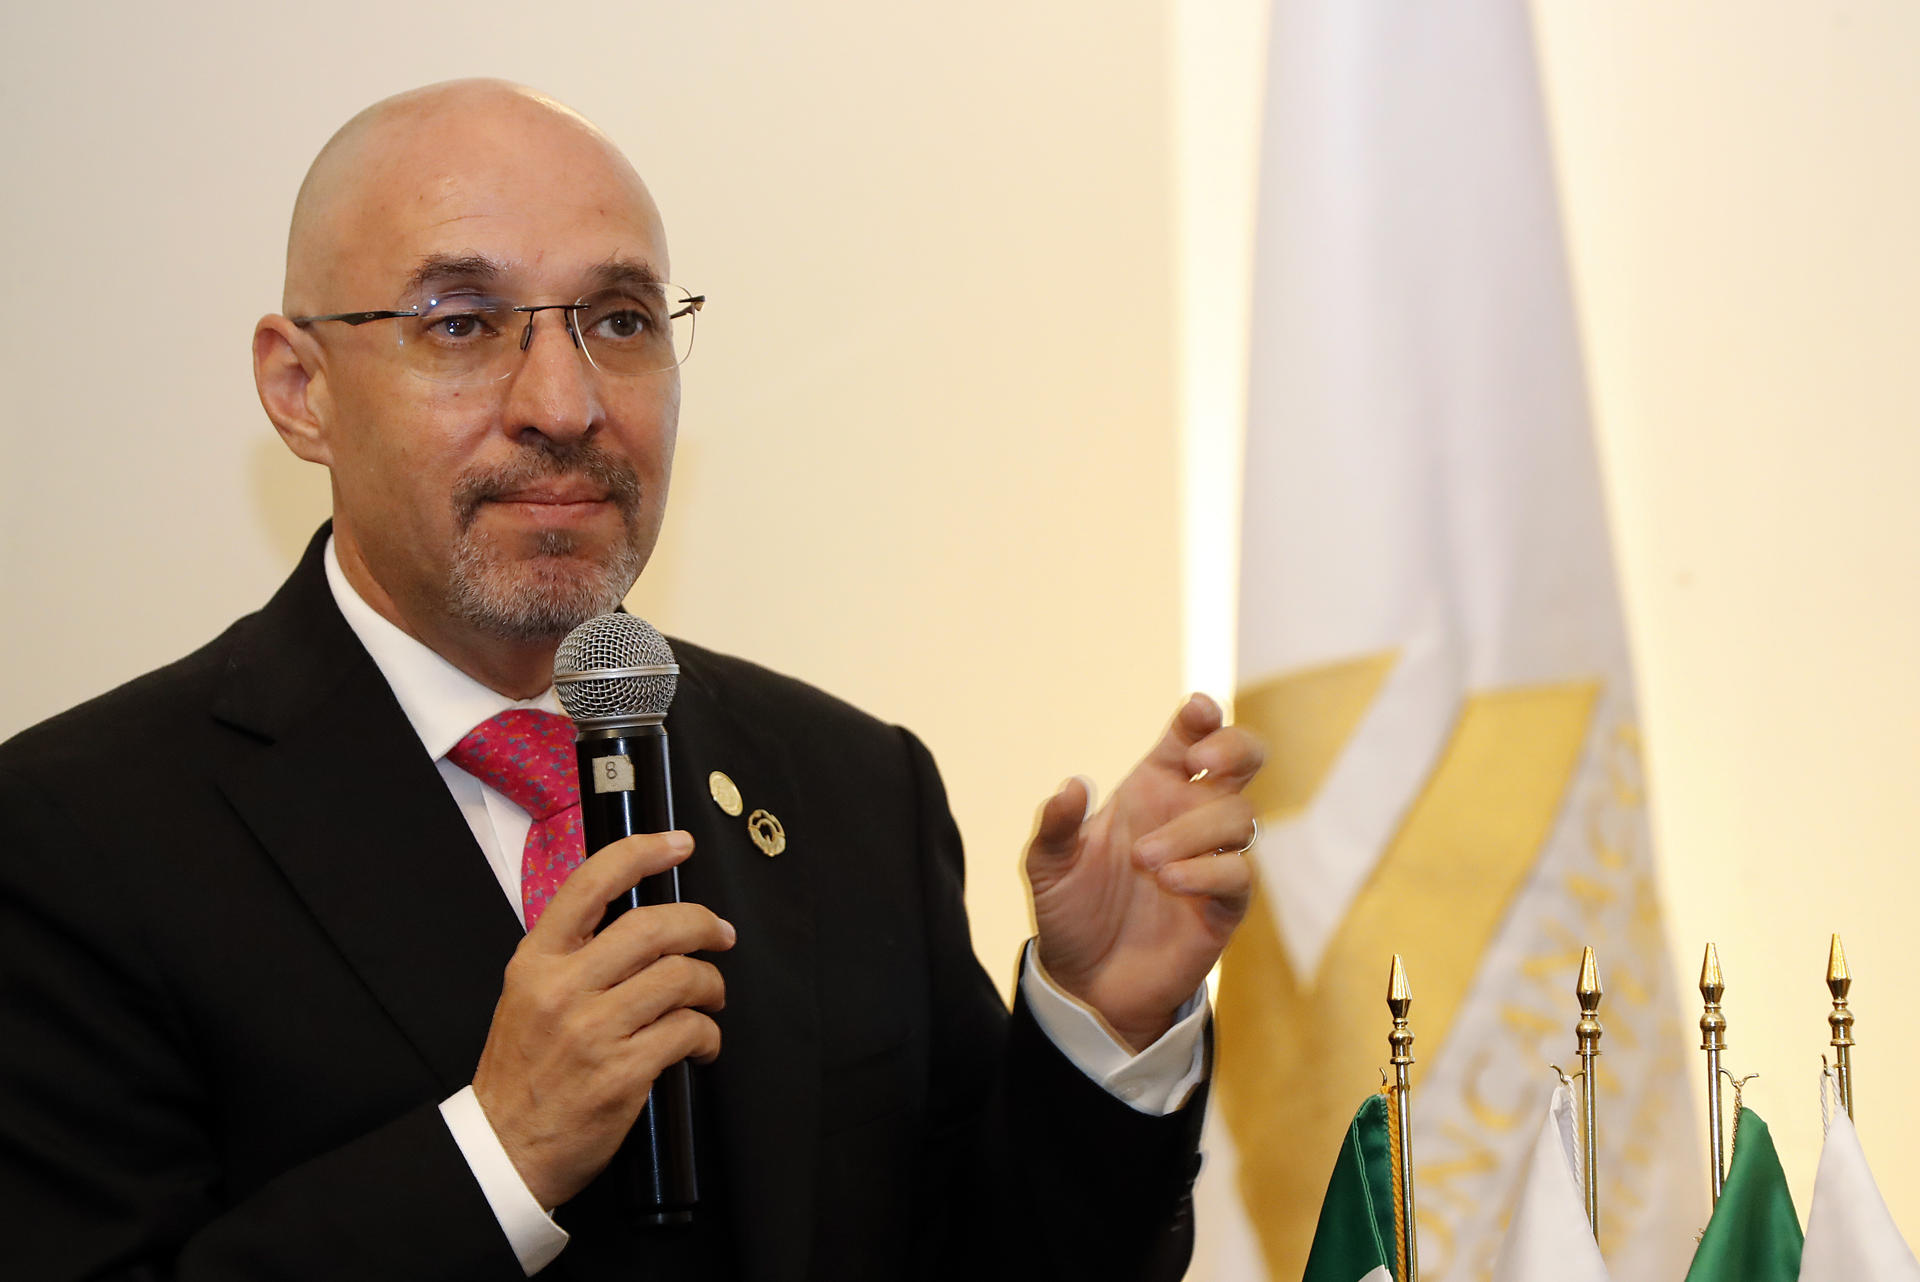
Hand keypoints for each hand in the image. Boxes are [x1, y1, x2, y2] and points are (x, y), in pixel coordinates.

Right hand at [471, 831, 734, 1208]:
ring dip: (711, 985)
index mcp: (537, 960)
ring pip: (680, 978)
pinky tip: (702, 1044)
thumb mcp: (527, 995)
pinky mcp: (622, 1072)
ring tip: (710, 998)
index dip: (642, 852)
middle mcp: (563, 988)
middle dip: (703, 925)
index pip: (591, 884)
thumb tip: (640, 925)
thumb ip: (573, 956)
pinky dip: (708, 1035)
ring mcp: (593, 1030)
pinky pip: (688, 1032)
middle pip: (653, 927)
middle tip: (720, 934)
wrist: (504, 1148)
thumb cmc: (522, 1072)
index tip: (678, 843)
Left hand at [1027, 694, 1262, 1051]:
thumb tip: (1072, 785)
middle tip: (1204, 759)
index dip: (1201, 717)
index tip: (1196, 711)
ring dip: (1194, 830)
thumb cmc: (1072, 912)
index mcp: (1153, 790)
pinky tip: (1169, 881)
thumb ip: (1056, 825)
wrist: (1086, 983)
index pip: (1190, 737)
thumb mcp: (1047, 866)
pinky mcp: (1225, 906)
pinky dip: (1208, 872)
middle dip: (1236, 747)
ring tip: (1144, 861)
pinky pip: (1239, 874)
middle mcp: (1189, 816)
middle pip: (1244, 760)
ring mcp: (1212, 859)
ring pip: (1240, 817)